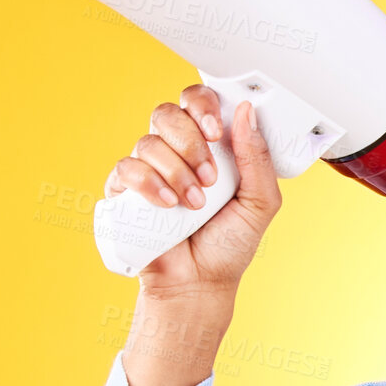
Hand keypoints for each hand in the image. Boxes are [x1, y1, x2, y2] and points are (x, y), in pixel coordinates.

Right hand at [103, 84, 280, 298]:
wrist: (201, 283)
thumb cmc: (230, 245)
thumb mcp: (260, 202)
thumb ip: (258, 159)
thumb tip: (247, 112)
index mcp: (209, 146)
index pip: (197, 102)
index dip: (202, 105)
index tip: (216, 131)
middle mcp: (176, 151)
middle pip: (168, 114)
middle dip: (190, 142)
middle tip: (209, 178)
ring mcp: (149, 169)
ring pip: (148, 141)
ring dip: (176, 171)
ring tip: (194, 203)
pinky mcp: (125, 191)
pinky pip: (126, 168)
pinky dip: (149, 183)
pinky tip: (168, 205)